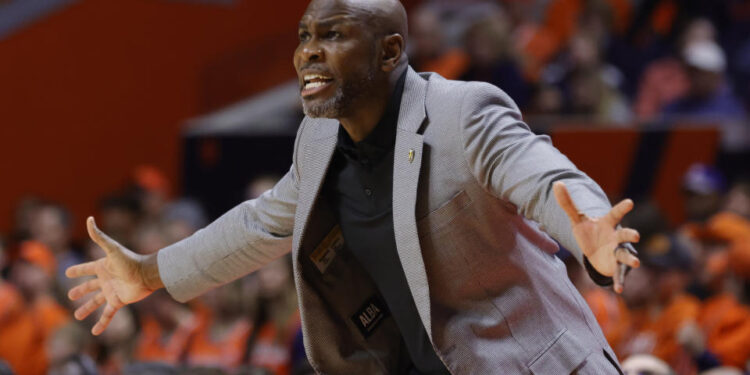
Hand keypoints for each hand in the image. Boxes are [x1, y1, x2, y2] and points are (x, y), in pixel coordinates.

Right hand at [66, 217, 159, 334]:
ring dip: (86, 309)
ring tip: (76, 316)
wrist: (147, 275)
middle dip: (80, 291)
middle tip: (70, 296)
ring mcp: (111, 291)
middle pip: (89, 286)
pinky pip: (107, 314)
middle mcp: (106, 280)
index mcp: (103, 267)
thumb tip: (89, 219)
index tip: (68, 272)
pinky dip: (101, 323)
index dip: (77, 270)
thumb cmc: (130, 261)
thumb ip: (99, 236)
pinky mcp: (118, 302)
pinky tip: (95, 332)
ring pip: (95, 302)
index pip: (86, 269)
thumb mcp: (112, 249)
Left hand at [553, 181, 639, 292]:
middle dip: (630, 235)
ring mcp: (616, 253)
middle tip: (636, 236)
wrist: (595, 251)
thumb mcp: (576, 219)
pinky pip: (618, 275)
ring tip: (636, 262)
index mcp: (607, 224)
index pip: (614, 214)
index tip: (630, 202)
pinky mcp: (614, 267)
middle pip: (624, 235)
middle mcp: (615, 238)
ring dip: (631, 259)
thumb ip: (568, 203)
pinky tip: (619, 290)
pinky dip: (619, 282)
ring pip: (625, 255)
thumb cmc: (588, 232)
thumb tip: (556, 183)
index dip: (622, 208)